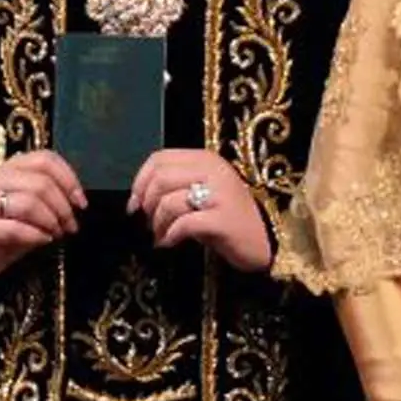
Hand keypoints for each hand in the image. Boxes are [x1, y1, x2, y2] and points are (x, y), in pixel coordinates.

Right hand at [0, 152, 86, 281]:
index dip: (68, 179)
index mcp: (11, 167)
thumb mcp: (33, 206)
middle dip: (63, 207)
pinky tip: (43, 240)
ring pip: (30, 203)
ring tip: (57, 234)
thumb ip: (50, 194)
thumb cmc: (10, 227)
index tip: (81, 203)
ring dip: (51, 221)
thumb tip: (77, 199)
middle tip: (71, 226)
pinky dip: (36, 235)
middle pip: (41, 183)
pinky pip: (16, 228)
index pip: (45, 159)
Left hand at [127, 151, 270, 273]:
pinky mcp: (222, 219)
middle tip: (148, 221)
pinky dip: (169, 236)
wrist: (266, 242)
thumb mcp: (203, 192)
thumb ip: (176, 185)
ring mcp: (220, 194)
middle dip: (147, 204)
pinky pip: (182, 224)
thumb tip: (137, 198)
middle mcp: (214, 171)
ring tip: (161, 235)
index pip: (160, 158)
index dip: (140, 181)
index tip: (135, 202)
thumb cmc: (228, 219)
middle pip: (160, 179)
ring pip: (168, 202)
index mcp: (206, 159)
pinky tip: (170, 242)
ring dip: (157, 224)